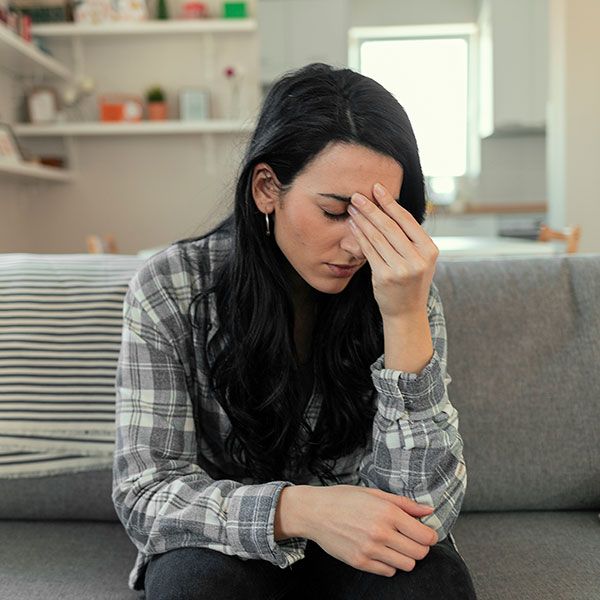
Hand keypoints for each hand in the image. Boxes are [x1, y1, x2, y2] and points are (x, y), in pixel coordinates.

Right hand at [304, 485, 438, 576]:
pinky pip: (389, 572)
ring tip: (395, 544)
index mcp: (387, 512)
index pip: (425, 535)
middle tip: (410, 538)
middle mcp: (381, 532)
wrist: (314, 512)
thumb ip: (404, 503)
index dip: (429, 535)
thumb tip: (428, 510)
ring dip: (406, 556)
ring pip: (407, 565)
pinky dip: (390, 564)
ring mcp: (370, 550)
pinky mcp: (360, 562)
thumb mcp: (374, 493)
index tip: (425, 532)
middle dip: (419, 546)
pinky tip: (381, 551)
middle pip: (419, 553)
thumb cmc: (343, 499)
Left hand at [347, 183, 438, 319]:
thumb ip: (410, 238)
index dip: (390, 203)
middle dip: (371, 208)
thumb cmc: (410, 281)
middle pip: (390, 226)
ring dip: (362, 220)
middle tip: (357, 195)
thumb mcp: (420, 259)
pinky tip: (353, 226)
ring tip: (352, 208)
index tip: (377, 188)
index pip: (407, 220)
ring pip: (377, 237)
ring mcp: (401, 269)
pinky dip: (359, 236)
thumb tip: (389, 208)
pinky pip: (369, 251)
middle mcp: (418, 259)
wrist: (406, 312)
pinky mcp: (385, 277)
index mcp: (429, 250)